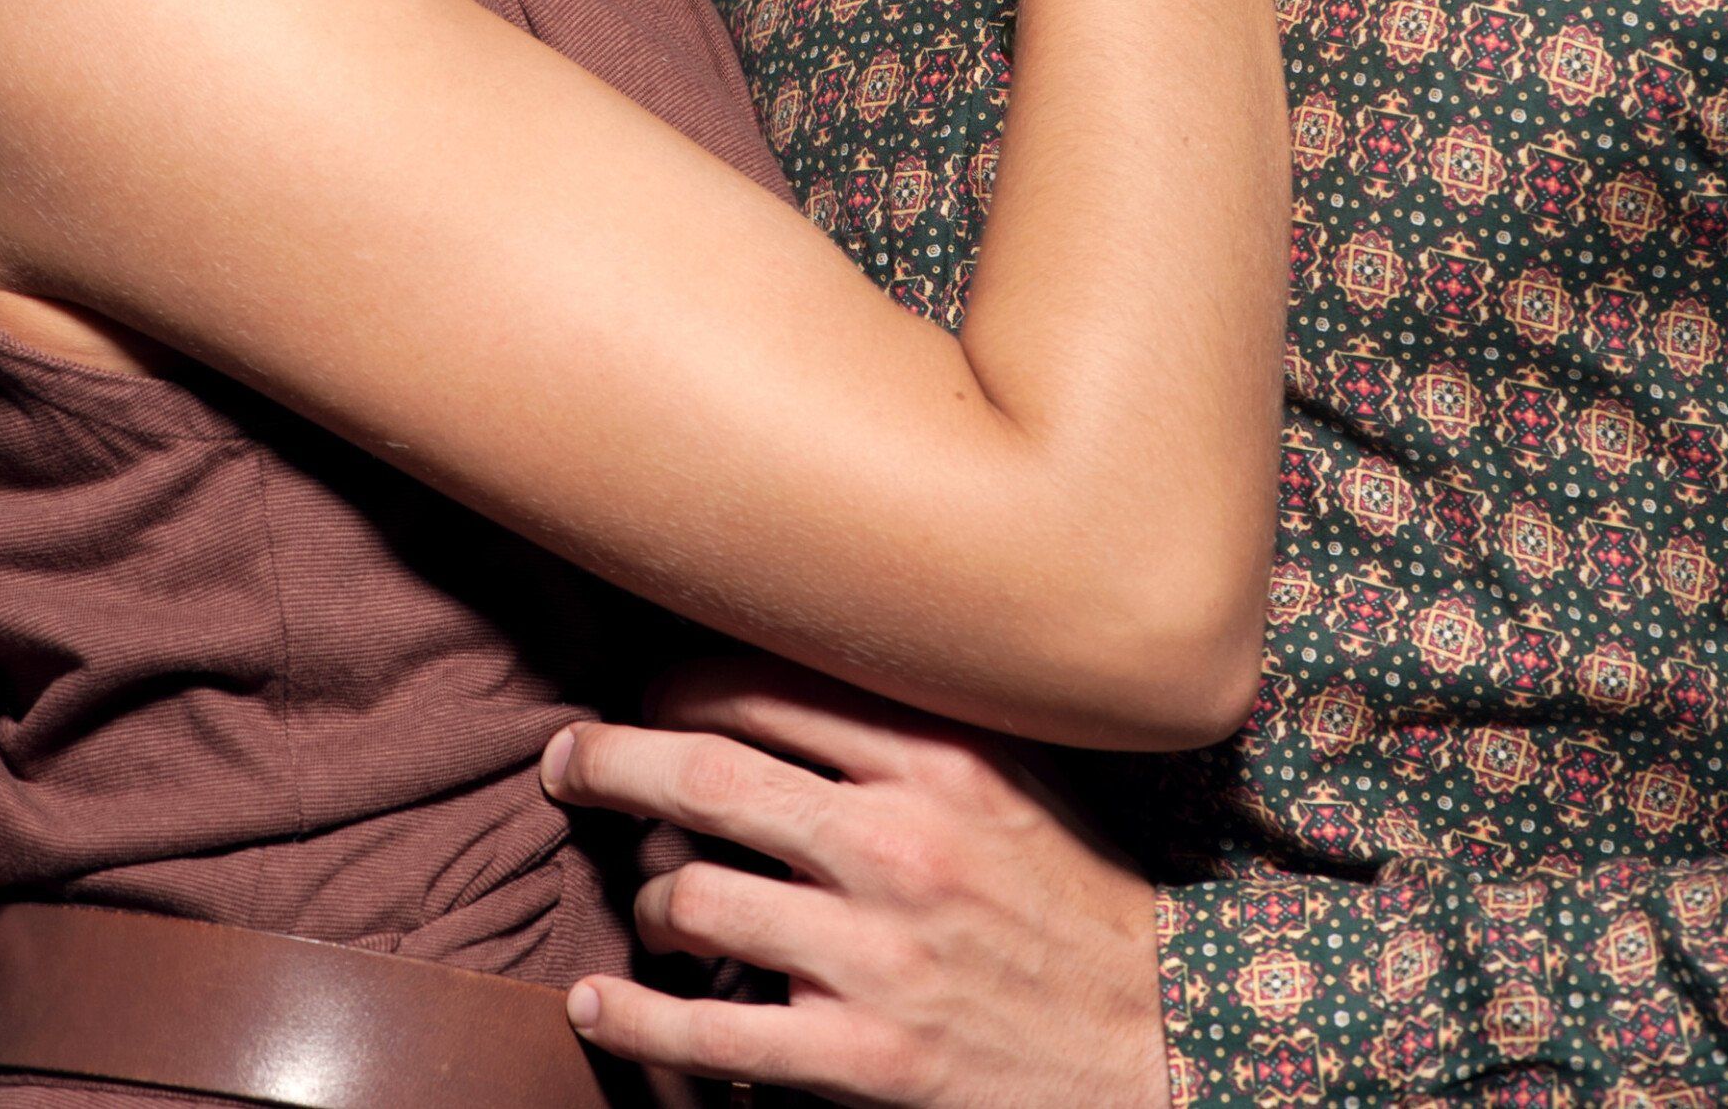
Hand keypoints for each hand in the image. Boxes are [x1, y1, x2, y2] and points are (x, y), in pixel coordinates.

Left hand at [544, 657, 1170, 1107]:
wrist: (1160, 1039)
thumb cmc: (1072, 896)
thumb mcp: (1010, 775)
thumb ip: (907, 722)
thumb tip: (787, 667)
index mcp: (938, 758)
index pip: (765, 686)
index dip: (678, 685)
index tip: (644, 692)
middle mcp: (901, 843)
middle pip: (706, 773)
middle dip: (611, 760)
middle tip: (567, 762)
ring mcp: (880, 955)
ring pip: (697, 898)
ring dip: (648, 899)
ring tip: (648, 903)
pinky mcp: (865, 1059)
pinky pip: (712, 1034)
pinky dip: (634, 1017)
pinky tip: (595, 1004)